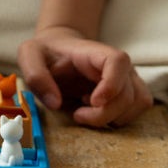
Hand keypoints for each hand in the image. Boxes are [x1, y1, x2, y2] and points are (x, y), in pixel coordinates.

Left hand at [17, 26, 152, 127]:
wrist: (58, 50)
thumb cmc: (46, 52)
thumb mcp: (29, 55)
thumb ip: (35, 74)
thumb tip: (55, 102)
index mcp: (93, 52)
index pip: (117, 61)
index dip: (111, 84)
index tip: (93, 101)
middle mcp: (117, 64)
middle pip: (126, 93)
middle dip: (103, 114)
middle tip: (77, 115)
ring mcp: (126, 77)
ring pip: (136, 103)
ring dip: (113, 117)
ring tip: (87, 109)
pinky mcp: (129, 90)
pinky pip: (138, 109)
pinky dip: (121, 117)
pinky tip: (98, 111)